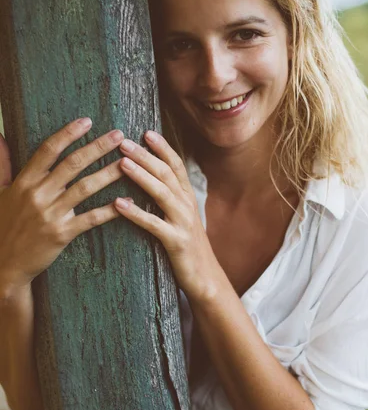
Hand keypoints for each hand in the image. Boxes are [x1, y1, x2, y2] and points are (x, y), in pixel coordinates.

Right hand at [0, 118, 125, 292]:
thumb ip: (2, 163)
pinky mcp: (62, 234)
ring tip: (128, 162)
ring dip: (109, 173)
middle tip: (119, 135)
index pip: (49, 150)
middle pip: (73, 164)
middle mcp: (38, 194)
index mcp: (24, 181)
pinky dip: (109, 210)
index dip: (68, 133)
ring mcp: (51, 214)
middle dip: (98, 147)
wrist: (4, 264)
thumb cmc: (3, 225)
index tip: (87, 121)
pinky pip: (90, 218)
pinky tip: (126, 201)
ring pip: (85, 188)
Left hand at [115, 131, 218, 301]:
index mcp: (187, 197)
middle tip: (123, 141)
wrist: (206, 278)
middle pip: (166, 173)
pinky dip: (136, 213)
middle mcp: (187, 205)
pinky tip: (119, 204)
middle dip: (145, 155)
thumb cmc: (188, 246)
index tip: (145, 131)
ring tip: (121, 163)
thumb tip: (152, 178)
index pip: (176, 165)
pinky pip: (154, 224)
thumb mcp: (182, 217)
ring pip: (161, 193)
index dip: (162, 147)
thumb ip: (170, 197)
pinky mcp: (176, 242)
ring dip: (141, 176)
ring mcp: (183, 223)